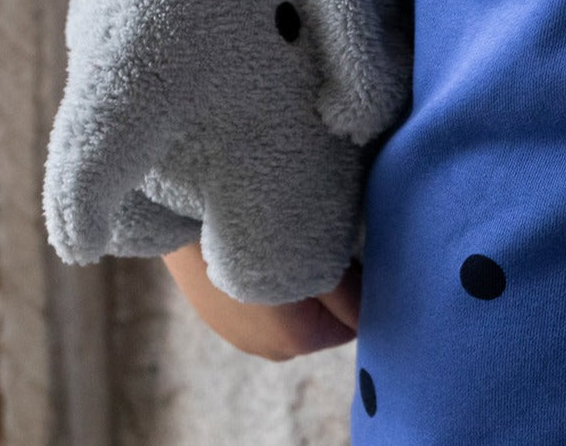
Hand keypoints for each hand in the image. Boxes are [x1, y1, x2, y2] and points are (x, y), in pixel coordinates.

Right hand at [162, 242, 361, 361]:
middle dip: (325, 285)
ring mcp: (237, 334)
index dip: (358, 286)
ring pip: (288, 306)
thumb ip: (354, 295)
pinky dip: (264, 276)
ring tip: (282, 240)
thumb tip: (380, 312)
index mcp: (299, 343)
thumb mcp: (320, 259)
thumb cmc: (260, 236)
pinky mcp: (213, 312)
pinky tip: (256, 245)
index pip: (353, 321)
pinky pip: (258, 299)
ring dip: (292, 279)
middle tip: (318, 240)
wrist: (184, 215)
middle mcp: (269, 350)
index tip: (351, 251)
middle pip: (320, 316)